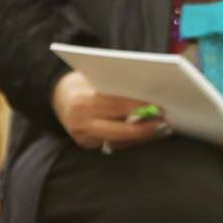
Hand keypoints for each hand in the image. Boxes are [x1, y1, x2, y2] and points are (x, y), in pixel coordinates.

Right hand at [51, 71, 169, 152]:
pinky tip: (146, 134)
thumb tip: (147, 89)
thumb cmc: (82, 83)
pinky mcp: (86, 144)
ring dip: (141, 136)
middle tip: (164, 123)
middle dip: (144, 128)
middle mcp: (81, 122)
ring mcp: (83, 137)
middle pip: (120, 130)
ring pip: (119, 140)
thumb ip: (115, 86)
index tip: (158, 107)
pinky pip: (113, 144)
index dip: (139, 107)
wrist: (58, 97)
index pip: (116, 105)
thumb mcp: (94, 78)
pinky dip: (131, 139)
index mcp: (83, 102)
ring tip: (160, 129)